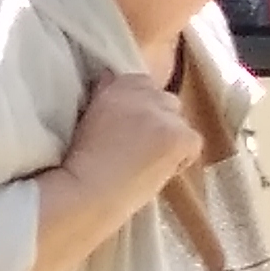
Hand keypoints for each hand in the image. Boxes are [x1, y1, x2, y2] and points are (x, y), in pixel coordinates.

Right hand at [61, 67, 201, 211]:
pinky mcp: (178, 136)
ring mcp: (164, 115)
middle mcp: (144, 92)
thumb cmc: (75, 163)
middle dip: (156, 120)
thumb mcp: (84, 116)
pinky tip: (160, 169)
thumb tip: (110, 76)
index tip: (126, 130)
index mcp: (118, 84)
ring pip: (179, 122)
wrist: (86, 193)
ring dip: (169, 137)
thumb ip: (103, 93)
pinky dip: (182, 157)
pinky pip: (193, 143)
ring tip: (147, 161)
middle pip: (165, 101)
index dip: (138, 108)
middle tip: (138, 147)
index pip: (143, 85)